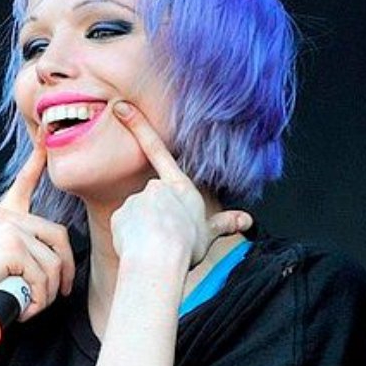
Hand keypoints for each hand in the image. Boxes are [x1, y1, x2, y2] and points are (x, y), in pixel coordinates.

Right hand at [0, 139, 74, 342]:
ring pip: (54, 264)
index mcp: (2, 219)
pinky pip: (44, 278)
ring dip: (47, 293)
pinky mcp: (13, 245)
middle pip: (59, 236)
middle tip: (60, 293)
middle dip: (65, 270)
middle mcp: (8, 218)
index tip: (44, 139)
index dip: (37, 161)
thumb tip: (50, 269)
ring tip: (29, 306)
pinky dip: (38, 301)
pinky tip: (22, 309)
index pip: (25, 184)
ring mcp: (11, 229)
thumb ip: (19, 256)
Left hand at [110, 101, 251, 266]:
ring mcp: (136, 199)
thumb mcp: (210, 232)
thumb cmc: (186, 246)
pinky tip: (139, 248)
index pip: (158, 149)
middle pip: (150, 201)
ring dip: (142, 229)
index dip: (138, 125)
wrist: (162, 258)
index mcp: (181, 187)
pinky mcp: (120, 215)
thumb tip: (245, 220)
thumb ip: (224, 223)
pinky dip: (130, 238)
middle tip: (164, 240)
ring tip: (154, 246)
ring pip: (136, 215)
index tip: (120, 108)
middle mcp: (156, 188)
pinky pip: (124, 228)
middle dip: (153, 220)